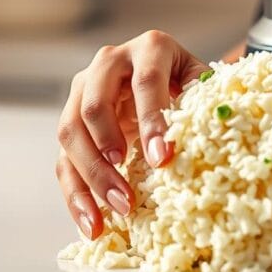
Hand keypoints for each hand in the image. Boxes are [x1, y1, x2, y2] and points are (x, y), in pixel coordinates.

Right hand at [55, 30, 209, 238]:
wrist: (167, 75)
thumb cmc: (188, 82)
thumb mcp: (201, 81)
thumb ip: (204, 100)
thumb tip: (208, 135)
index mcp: (149, 48)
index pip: (146, 83)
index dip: (152, 120)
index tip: (162, 158)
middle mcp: (109, 64)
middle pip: (94, 105)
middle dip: (108, 150)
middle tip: (128, 187)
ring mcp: (84, 92)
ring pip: (70, 133)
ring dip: (91, 176)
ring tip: (119, 209)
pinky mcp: (73, 123)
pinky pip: (64, 161)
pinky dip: (76, 196)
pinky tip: (94, 224)